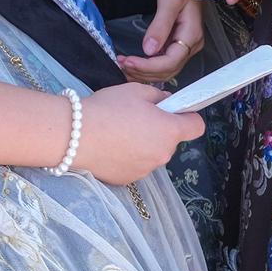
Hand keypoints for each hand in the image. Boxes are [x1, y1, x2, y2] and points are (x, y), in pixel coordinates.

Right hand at [70, 83, 203, 184]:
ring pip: (152, 153)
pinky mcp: (128, 180)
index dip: (188, 116)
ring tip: (118, 132)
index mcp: (169, 130)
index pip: (196, 126)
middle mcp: (163, 154)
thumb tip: (166, 103)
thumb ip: (158, 96)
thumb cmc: (108, 108)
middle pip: (171, 140)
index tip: (174, 111)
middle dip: (159, 129)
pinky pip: (136, 164)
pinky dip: (128, 156)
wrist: (75, 136)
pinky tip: (110, 147)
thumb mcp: (136, 90)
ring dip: (144, 144)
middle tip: (136, 117)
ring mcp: (146, 170)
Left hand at [119, 0, 203, 83]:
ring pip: (165, 69)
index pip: (170, 62)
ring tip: (124, 66)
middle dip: (144, 71)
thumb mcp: (168, 1)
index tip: (129, 61)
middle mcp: (191, 45)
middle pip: (168, 70)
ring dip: (145, 71)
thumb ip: (159, 26)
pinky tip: (135, 63)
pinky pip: (163, 61)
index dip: (148, 66)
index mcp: (191, 36)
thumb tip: (149, 50)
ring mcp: (185, 45)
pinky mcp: (177, 43)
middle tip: (122, 64)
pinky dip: (148, 66)